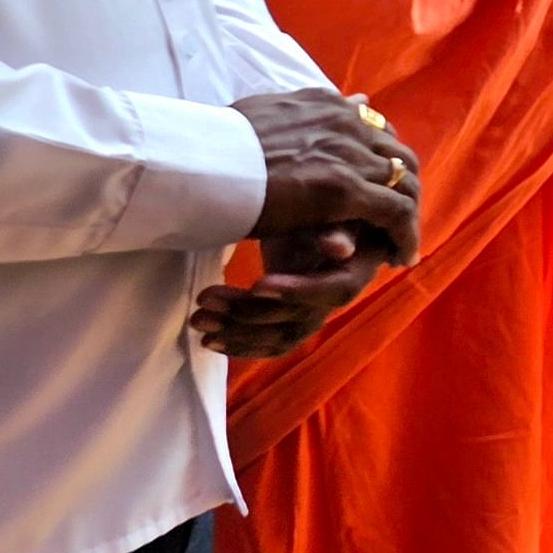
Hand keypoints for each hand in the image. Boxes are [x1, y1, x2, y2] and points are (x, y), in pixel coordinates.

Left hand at [191, 223, 387, 358]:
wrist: (314, 217)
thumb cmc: (324, 207)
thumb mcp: (333, 210)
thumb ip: (339, 227)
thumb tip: (339, 249)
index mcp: (354, 272)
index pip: (333, 291)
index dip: (296, 291)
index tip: (257, 285)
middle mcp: (335, 300)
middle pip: (297, 317)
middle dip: (249, 312)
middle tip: (206, 299)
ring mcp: (313, 315)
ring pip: (279, 336)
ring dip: (237, 332)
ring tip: (198, 319)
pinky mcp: (291, 322)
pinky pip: (269, 345)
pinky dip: (240, 346)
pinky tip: (209, 341)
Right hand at [199, 89, 421, 356]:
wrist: (195, 164)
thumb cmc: (215, 147)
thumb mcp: (265, 118)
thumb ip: (305, 114)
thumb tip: (350, 100)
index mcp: (326, 105)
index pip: (375, 131)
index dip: (384, 163)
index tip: (382, 188)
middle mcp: (345, 122)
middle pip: (398, 156)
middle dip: (404, 190)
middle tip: (400, 221)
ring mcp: (348, 155)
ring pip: (404, 185)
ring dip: (408, 215)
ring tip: (402, 244)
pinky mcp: (346, 190)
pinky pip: (395, 214)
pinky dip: (404, 236)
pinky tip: (400, 258)